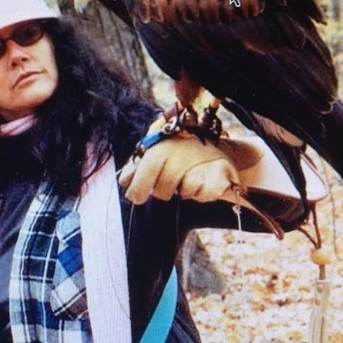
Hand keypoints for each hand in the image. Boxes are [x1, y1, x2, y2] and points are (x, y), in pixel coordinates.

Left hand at [119, 133, 240, 204]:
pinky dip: (201, 193)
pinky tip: (203, 180)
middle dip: (163, 190)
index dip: (138, 188)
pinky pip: (201, 196)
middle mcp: (181, 154)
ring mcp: (200, 165)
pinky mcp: (218, 177)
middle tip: (171, 179)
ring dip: (184, 190)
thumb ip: (139, 165)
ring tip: (189, 175)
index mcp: (163, 145)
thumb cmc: (182, 152)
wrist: (219, 150)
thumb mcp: (159, 150)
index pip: (146, 170)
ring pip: (182, 193)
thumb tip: (124, 181)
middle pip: (162, 190)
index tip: (135, 196)